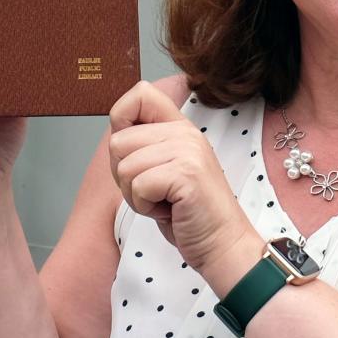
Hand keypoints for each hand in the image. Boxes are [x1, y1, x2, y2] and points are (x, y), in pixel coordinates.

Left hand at [108, 81, 259, 280]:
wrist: (221, 244)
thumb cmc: (189, 213)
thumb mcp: (165, 169)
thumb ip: (144, 146)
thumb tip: (115, 134)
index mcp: (180, 127)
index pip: (141, 93)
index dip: (121, 118)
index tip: (134, 153)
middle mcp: (185, 133)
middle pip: (118, 141)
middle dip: (125, 175)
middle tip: (155, 191)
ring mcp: (188, 151)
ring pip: (124, 166)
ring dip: (135, 195)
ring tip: (164, 201)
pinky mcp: (186, 173)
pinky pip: (137, 186)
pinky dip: (145, 207)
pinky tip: (168, 210)